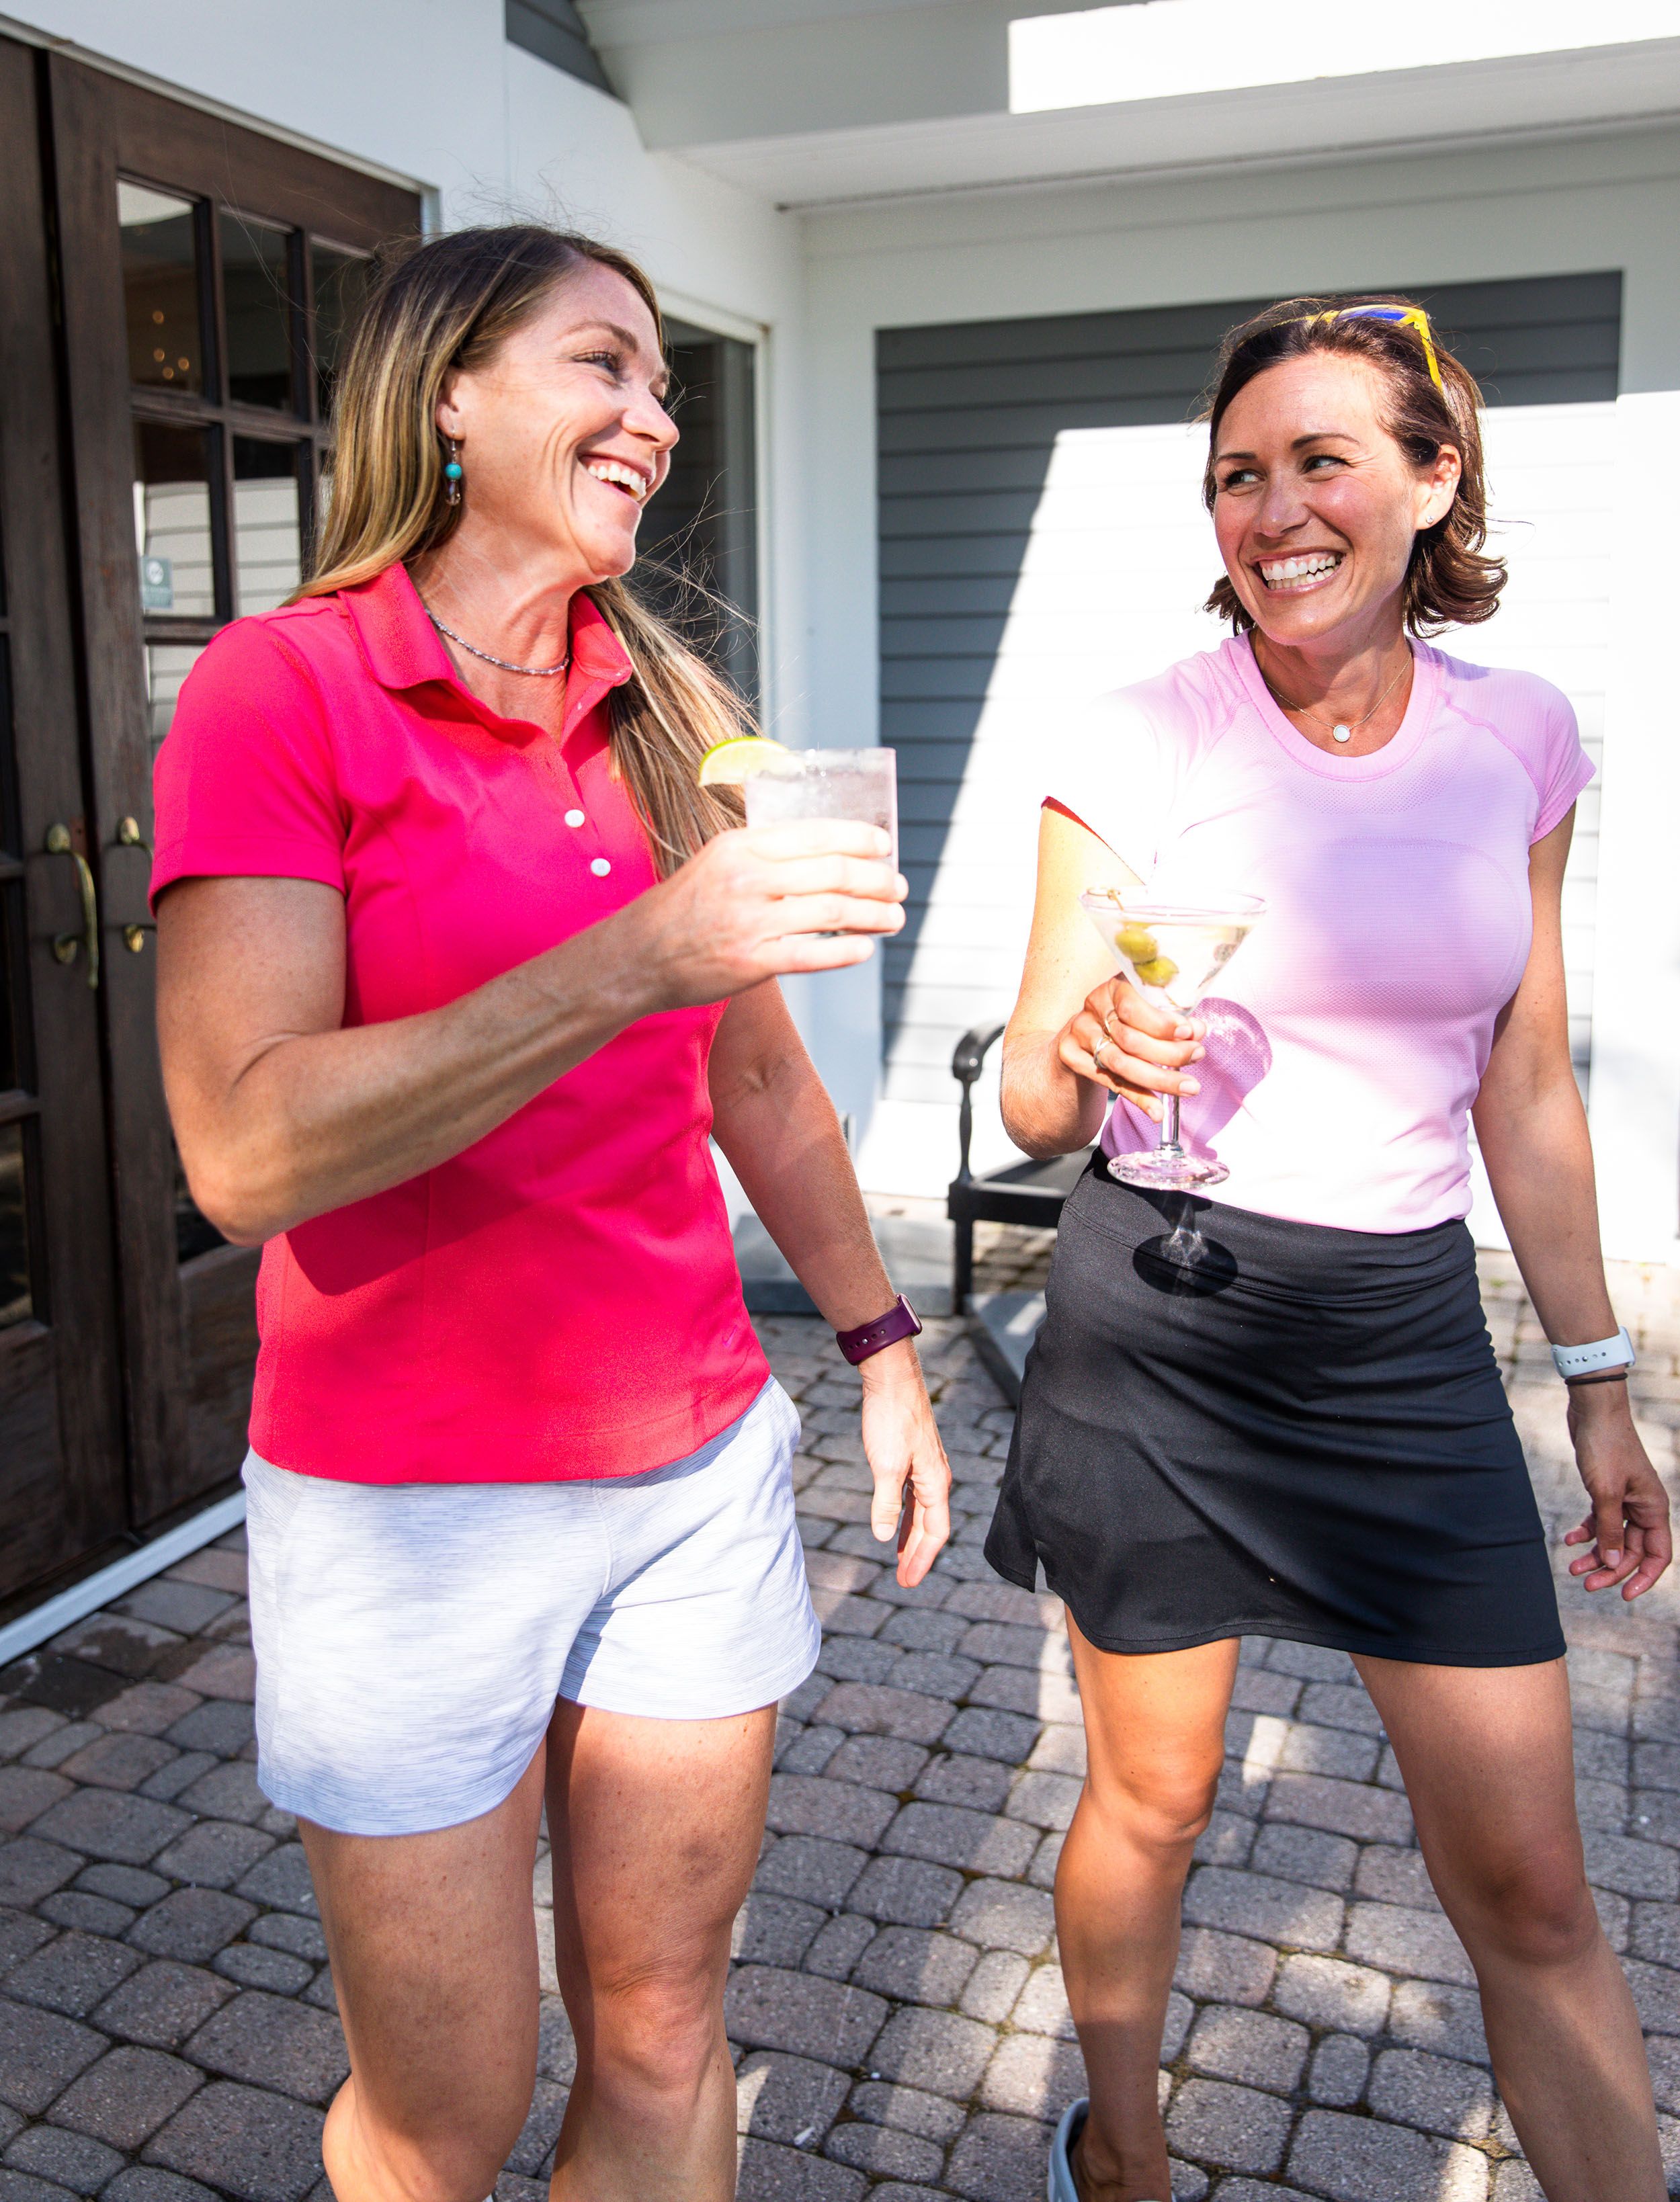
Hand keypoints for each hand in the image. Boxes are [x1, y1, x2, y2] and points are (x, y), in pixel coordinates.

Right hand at [625, 822, 905, 1009]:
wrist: (637, 955)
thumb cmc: (683, 908)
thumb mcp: (717, 861)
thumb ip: (764, 853)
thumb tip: (824, 853)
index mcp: (741, 846)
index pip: (816, 834)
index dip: (859, 839)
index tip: (884, 845)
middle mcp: (747, 879)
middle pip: (834, 872)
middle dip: (877, 879)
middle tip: (898, 886)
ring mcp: (749, 922)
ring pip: (832, 912)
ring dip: (873, 915)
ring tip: (894, 918)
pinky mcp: (750, 962)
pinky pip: (813, 954)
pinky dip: (846, 951)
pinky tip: (864, 948)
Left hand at [859, 1341, 950, 1587]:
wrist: (891, 1379)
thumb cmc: (891, 1419)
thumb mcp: (886, 1465)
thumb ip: (886, 1503)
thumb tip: (883, 1537)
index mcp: (935, 1482)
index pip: (935, 1532)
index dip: (922, 1559)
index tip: (907, 1581)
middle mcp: (935, 1477)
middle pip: (930, 1526)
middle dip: (917, 1553)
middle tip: (904, 1579)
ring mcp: (925, 1466)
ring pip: (922, 1512)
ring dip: (911, 1536)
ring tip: (900, 1558)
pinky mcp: (913, 1456)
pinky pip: (913, 1496)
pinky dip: (905, 1515)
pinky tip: (893, 1521)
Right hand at [1056, 974, 1203, 1122]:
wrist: (1081, 1037)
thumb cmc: (1125, 1020)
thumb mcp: (1148, 1013)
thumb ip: (1172, 1021)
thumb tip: (1197, 1030)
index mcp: (1113, 988)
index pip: (1133, 1007)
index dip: (1161, 1023)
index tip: (1189, 1033)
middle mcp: (1093, 1008)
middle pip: (1130, 1038)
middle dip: (1168, 1052)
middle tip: (1197, 1057)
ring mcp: (1079, 1033)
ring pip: (1121, 1063)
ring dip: (1159, 1079)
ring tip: (1188, 1087)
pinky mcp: (1072, 1057)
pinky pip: (1111, 1082)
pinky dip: (1138, 1097)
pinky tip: (1157, 1110)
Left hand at [1563, 1383, 1671, 1597]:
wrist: (1593, 1410)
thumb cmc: (1604, 1447)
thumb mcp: (1605, 1493)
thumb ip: (1608, 1530)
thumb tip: (1611, 1563)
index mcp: (1653, 1509)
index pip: (1658, 1555)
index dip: (1644, 1578)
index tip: (1625, 1596)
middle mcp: (1644, 1506)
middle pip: (1632, 1550)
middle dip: (1610, 1569)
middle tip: (1584, 1583)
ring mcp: (1625, 1499)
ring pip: (1613, 1537)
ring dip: (1595, 1554)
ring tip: (1572, 1568)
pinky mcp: (1606, 1490)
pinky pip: (1600, 1520)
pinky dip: (1586, 1531)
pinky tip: (1568, 1539)